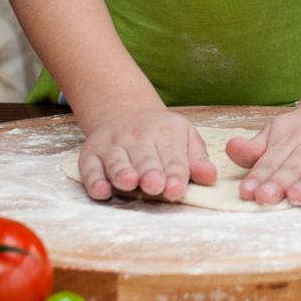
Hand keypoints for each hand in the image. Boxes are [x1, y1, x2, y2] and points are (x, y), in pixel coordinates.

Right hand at [74, 102, 213, 200]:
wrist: (122, 110)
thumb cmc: (161, 132)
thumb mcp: (185, 136)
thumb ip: (197, 158)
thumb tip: (210, 177)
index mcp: (166, 134)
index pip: (173, 158)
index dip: (175, 175)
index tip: (175, 189)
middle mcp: (137, 139)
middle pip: (144, 159)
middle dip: (149, 172)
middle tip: (154, 185)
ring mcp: (113, 146)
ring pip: (117, 161)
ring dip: (121, 172)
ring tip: (128, 182)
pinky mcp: (91, 154)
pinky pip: (90, 168)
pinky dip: (93, 180)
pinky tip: (100, 190)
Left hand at [225, 101, 300, 203]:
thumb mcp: (276, 134)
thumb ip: (254, 149)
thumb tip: (230, 148)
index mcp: (288, 140)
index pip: (270, 161)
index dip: (258, 176)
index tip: (247, 191)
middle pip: (294, 167)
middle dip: (279, 182)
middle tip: (266, 197)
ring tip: (296, 196)